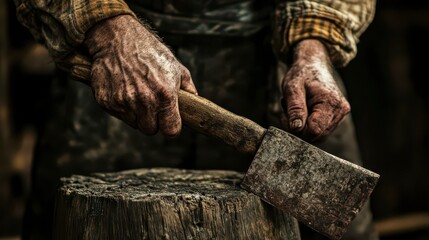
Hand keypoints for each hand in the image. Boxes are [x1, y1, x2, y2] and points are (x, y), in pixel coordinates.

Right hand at [84, 15, 196, 136]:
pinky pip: (119, 115)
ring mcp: (123, 102)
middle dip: (153, 121)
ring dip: (137, 114)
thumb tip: (195, 102)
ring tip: (137, 93)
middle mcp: (144, 101)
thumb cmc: (149, 51)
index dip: (171, 127)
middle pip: (151, 130)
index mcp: (165, 95)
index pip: (171, 130)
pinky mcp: (106, 101)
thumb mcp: (176, 66)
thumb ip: (188, 88)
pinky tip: (124, 89)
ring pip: (134, 123)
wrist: (118, 38)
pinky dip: (122, 107)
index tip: (169, 121)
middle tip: (152, 105)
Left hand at [281, 39, 349, 141]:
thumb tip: (296, 129)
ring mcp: (340, 115)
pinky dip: (307, 125)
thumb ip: (295, 108)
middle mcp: (340, 110)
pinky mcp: (337, 117)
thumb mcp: (292, 88)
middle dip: (298, 128)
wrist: (313, 64)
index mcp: (331, 102)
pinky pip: (320, 130)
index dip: (297, 129)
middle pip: (316, 135)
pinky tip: (302, 111)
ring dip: (302, 127)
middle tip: (287, 111)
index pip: (314, 130)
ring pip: (317, 135)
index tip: (285, 115)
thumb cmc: (302, 74)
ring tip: (295, 109)